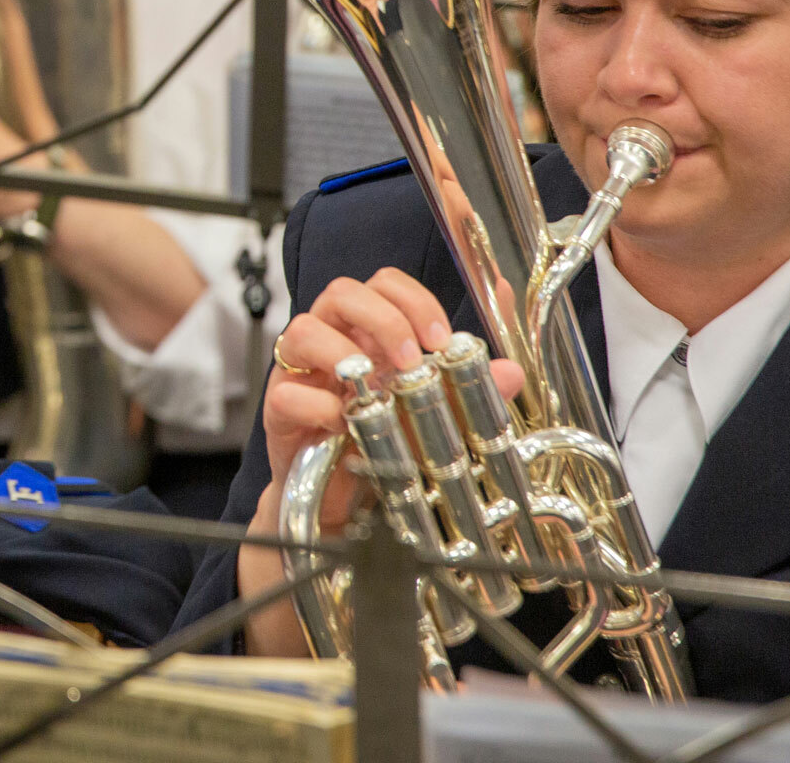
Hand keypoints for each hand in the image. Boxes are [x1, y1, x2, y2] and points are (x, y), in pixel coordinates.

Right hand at [259, 268, 524, 534]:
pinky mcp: (279, 411)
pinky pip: (287, 393)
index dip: (412, 300)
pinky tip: (345, 424)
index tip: (439, 337)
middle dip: (382, 319)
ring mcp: (301, 374)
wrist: (343, 503)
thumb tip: (510, 372)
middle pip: (342, 292)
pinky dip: (318, 405)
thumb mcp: (434, 414)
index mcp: (368, 333)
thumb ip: (469, 390)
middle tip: (410, 358)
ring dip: (343, 353)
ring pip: (302, 329)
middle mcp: (332, 342)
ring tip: (373, 386)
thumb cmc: (382, 447)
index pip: (383, 285)